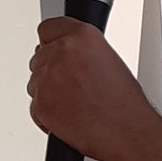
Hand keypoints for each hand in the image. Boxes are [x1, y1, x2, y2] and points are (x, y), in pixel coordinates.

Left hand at [28, 17, 161, 160]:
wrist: (126, 132)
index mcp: (82, 36)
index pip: (49, 28)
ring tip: (75, 102)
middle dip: (52, 68)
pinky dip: (47, 112)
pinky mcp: (40, 103)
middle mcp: (61, 53)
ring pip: (35, 80)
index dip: (53, 41)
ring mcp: (47, 78)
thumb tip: (71, 55)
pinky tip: (69, 114)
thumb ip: (83, 50)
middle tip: (73, 84)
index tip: (55, 47)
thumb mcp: (110, 60)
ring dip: (49, 90)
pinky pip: (35, 105)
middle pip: (40, 55)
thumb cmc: (125, 103)